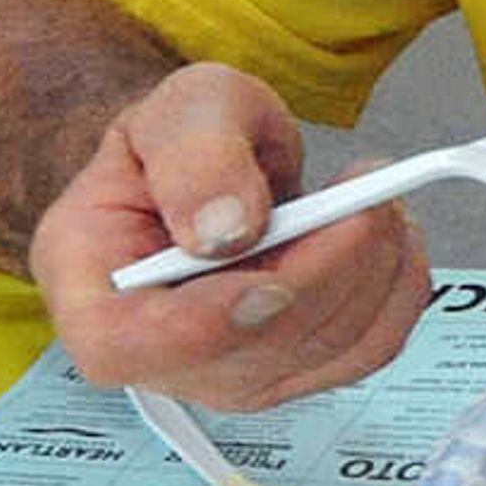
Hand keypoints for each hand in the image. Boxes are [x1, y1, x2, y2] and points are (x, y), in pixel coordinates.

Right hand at [25, 62, 431, 409]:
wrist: (217, 170)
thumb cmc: (185, 145)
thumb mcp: (181, 111)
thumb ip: (194, 158)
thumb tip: (225, 229)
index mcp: (89, 293)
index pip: (126, 344)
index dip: (207, 322)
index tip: (275, 275)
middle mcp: (155, 354)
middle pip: (250, 350)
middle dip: (326, 266)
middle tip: (365, 189)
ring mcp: (227, 373)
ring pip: (321, 351)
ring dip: (373, 268)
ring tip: (374, 197)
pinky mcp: (294, 371)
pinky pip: (366, 350)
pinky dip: (396, 290)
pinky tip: (389, 237)